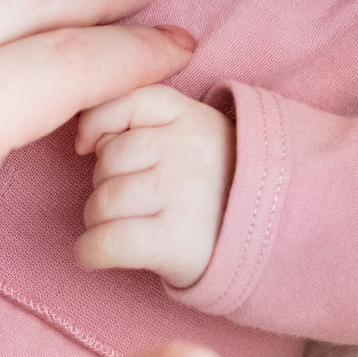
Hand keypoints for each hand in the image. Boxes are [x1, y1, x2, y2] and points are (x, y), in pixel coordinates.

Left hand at [73, 84, 233, 290]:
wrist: (271, 239)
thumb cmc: (217, 187)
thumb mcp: (197, 134)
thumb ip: (149, 121)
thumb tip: (86, 139)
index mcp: (191, 117)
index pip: (125, 102)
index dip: (97, 123)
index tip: (88, 146)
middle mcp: (186, 151)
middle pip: (107, 160)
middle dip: (104, 182)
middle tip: (131, 200)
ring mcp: (181, 196)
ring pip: (101, 202)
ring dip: (97, 221)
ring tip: (122, 226)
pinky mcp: (174, 242)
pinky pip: (106, 242)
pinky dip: (89, 251)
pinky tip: (93, 254)